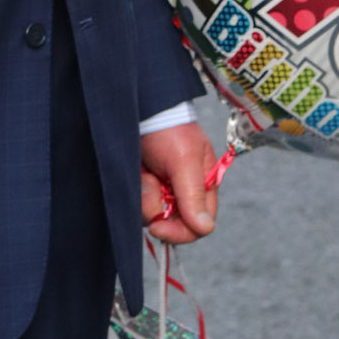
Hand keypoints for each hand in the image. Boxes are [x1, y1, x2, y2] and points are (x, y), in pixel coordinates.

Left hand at [140, 121, 218, 245]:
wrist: (138, 105)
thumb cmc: (169, 128)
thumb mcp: (184, 160)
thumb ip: (193, 195)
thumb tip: (205, 228)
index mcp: (203, 188)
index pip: (198, 226)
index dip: (179, 232)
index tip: (157, 227)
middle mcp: (183, 193)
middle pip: (170, 223)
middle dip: (154, 206)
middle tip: (148, 181)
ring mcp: (161, 190)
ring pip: (149, 214)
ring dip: (142, 193)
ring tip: (142, 168)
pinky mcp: (142, 185)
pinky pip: (135, 201)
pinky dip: (132, 188)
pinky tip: (135, 170)